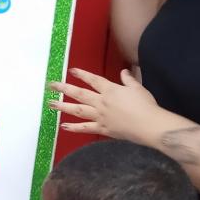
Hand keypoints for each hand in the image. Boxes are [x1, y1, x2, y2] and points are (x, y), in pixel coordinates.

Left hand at [50, 68, 164, 142]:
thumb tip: (124, 72)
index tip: (71, 70)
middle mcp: (102, 102)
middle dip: (64, 88)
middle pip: (79, 94)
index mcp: (110, 90)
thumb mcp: (138, 88)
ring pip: (78, 110)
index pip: (93, 80)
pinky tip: (63, 126)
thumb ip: (129, 80)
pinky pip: (85, 128)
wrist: (148, 125)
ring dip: (63, 107)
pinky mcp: (103, 129)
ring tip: (51, 104)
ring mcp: (100, 116)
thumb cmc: (146, 105)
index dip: (82, 74)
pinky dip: (74, 128)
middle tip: (51, 85)